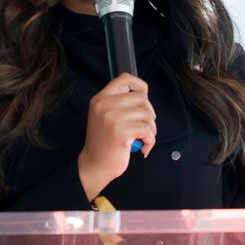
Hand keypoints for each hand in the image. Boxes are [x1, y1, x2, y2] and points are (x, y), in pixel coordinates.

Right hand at [78, 73, 156, 199]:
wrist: (94, 165)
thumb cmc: (104, 142)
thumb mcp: (105, 115)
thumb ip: (120, 102)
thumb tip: (144, 94)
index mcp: (100, 98)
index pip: (125, 78)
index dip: (140, 86)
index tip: (144, 99)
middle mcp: (104, 105)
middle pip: (142, 98)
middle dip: (149, 114)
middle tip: (143, 127)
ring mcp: (112, 117)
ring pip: (148, 115)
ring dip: (150, 129)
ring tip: (141, 138)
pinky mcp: (121, 131)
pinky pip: (148, 130)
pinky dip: (150, 141)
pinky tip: (142, 147)